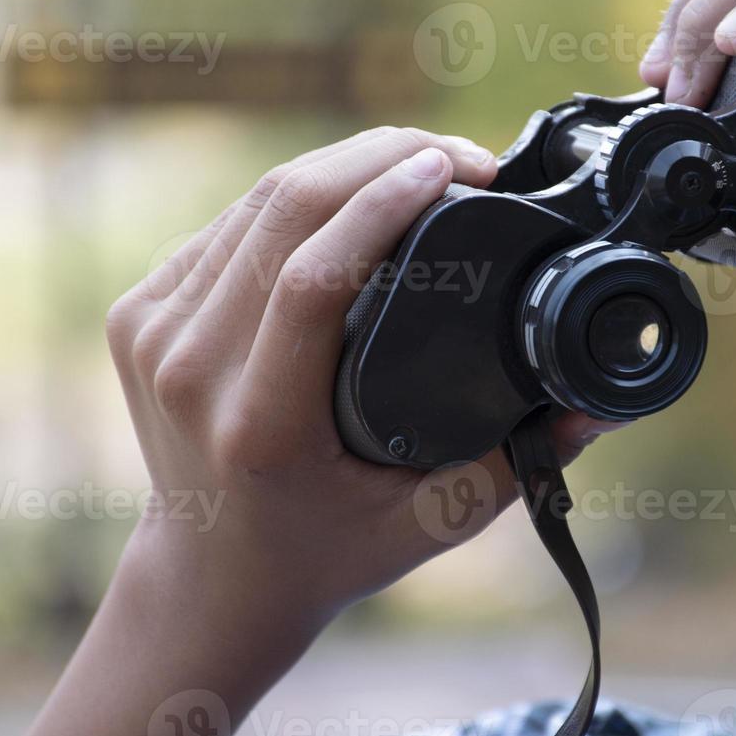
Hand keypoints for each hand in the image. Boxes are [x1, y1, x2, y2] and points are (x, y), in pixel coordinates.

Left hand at [103, 126, 620, 630]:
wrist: (209, 579)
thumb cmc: (327, 552)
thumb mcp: (431, 523)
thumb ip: (519, 464)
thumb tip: (599, 403)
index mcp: (259, 424)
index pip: (313, 275)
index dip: (383, 202)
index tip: (451, 168)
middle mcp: (193, 371)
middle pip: (283, 212)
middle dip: (376, 156)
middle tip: (454, 155)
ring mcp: (153, 336)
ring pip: (253, 203)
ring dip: (339, 165)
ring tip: (415, 165)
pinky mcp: (136, 315)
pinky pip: (226, 226)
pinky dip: (293, 199)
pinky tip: (347, 196)